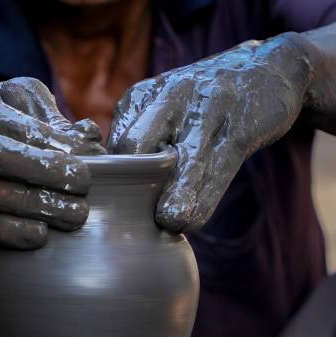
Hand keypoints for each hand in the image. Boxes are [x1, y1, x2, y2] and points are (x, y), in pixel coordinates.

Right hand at [0, 77, 104, 248]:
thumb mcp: (16, 107)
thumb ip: (51, 118)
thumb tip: (90, 137)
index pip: (11, 124)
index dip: (53, 145)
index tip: (89, 161)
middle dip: (42, 173)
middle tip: (84, 187)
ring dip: (34, 207)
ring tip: (73, 215)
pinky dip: (8, 233)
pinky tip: (40, 236)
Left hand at [108, 33, 313, 231]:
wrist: (269, 69)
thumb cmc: (204, 103)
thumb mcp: (162, 109)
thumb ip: (136, 140)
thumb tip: (112, 191)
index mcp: (142, 96)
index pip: (114, 145)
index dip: (114, 180)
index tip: (119, 206)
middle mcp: (170, 96)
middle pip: (136, 146)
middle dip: (132, 186)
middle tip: (136, 219)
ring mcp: (207, 108)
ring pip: (182, 161)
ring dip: (174, 196)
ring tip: (169, 222)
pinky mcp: (240, 125)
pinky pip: (218, 167)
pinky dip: (204, 198)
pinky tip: (194, 220)